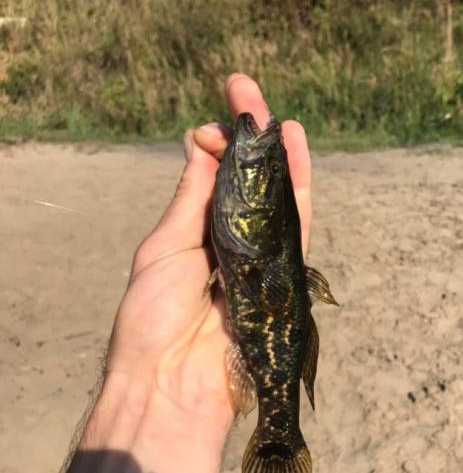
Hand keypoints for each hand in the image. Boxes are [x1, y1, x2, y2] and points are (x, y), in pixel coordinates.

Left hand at [105, 74, 312, 430]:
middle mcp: (231, 243)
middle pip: (248, 183)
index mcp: (195, 235)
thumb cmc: (153, 319)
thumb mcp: (165, 247)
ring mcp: (261, 258)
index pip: (214, 179)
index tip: (215, 121)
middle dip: (250, 138)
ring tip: (279, 114)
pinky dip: (298, 188)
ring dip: (279, 155)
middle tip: (247, 88)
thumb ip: (192, 198)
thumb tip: (201, 143)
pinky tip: (295, 148)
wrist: (175, 383)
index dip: (217, 146)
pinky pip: (296, 226)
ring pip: (276, 199)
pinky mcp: (285, 275)